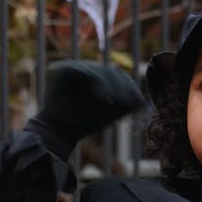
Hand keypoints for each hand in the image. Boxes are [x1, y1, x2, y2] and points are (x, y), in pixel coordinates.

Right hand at [24, 59, 145, 158]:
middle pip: (111, 71)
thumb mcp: (111, 112)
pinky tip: (102, 98)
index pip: (117, 75)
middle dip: (120, 87)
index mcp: (97, 75)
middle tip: (125, 102)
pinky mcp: (61, 69)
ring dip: (108, 86)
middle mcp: (85, 68)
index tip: (137, 101)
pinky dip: (94, 82)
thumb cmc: (85, 124)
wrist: (60, 134)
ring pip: (99, 70)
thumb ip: (126, 102)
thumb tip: (141, 100)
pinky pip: (81, 70)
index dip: (128, 86)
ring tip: (111, 103)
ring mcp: (72, 67)